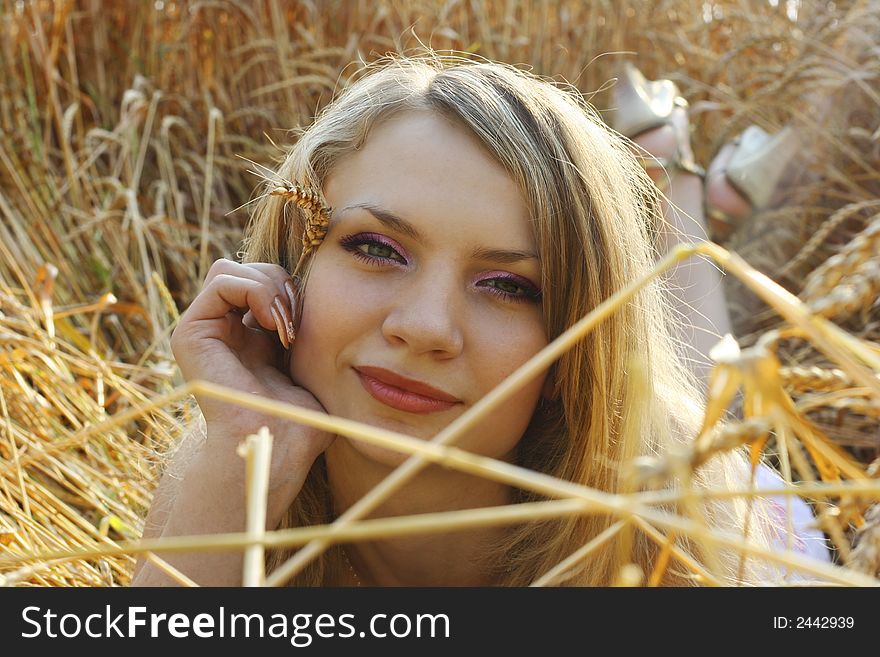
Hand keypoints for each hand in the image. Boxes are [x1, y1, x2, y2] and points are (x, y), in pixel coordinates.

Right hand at [170, 258, 333, 467]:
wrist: (279, 442)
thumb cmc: (302, 414)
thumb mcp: (309, 359)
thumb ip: (303, 325)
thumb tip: (317, 293)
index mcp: (246, 335)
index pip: (262, 279)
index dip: (289, 289)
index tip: (309, 324)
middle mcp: (220, 331)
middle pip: (245, 269)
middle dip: (279, 283)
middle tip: (296, 324)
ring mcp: (203, 331)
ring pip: (230, 269)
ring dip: (268, 287)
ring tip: (285, 326)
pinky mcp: (191, 333)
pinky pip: (221, 281)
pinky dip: (255, 291)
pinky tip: (273, 324)